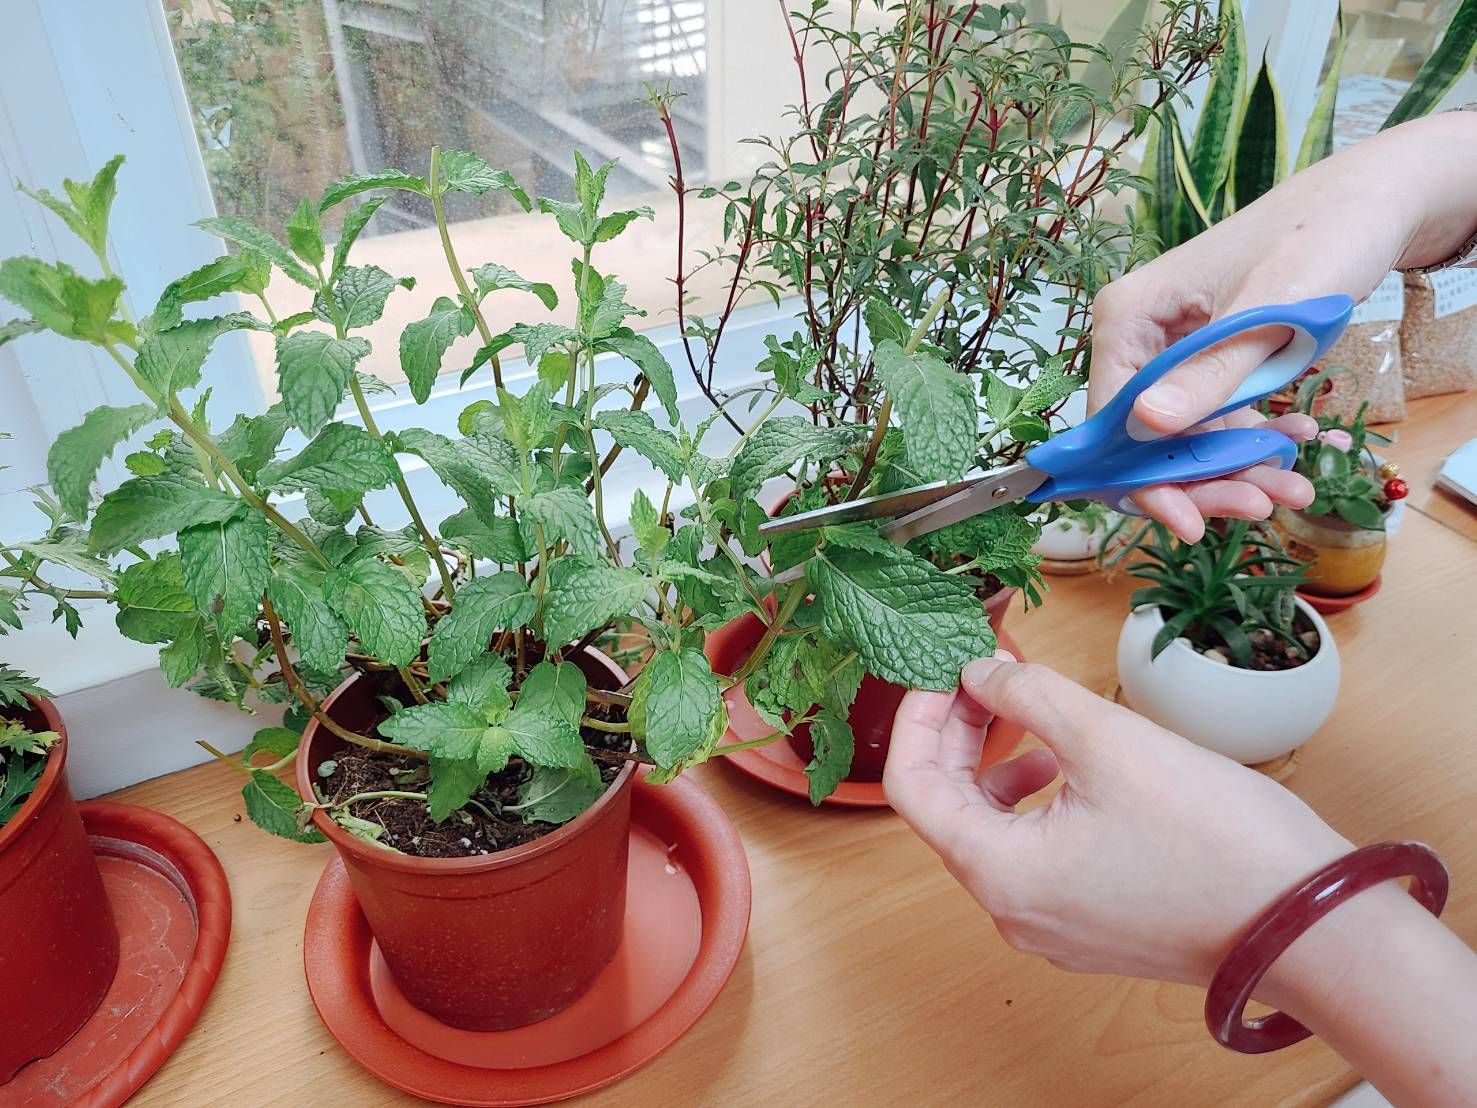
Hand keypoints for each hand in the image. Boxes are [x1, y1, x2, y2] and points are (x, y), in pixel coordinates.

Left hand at [883, 654, 1350, 988]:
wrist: (1313, 926)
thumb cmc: (1216, 838)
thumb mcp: (1106, 740)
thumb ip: (1028, 697)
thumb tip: (980, 673)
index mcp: (1000, 875)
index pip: (912, 788)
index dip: (918, 720)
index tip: (943, 672)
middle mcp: (1013, 913)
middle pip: (948, 810)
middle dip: (957, 734)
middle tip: (983, 676)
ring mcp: (1053, 927)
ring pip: (991, 832)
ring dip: (995, 766)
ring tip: (1026, 712)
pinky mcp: (1092, 926)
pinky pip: (1034, 857)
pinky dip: (1033, 802)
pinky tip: (1065, 765)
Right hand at [1087, 111, 1476, 540]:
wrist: (1371, 206)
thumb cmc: (1320, 237)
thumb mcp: (1269, 310)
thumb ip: (1210, 371)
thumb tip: (1146, 425)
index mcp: (1129, 317)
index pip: (1114, 418)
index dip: (1144, 478)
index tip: (1192, 521)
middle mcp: (1136, 339)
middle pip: (1145, 440)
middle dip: (1200, 481)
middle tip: (1261, 505)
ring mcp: (1170, 353)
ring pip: (1184, 440)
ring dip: (1235, 470)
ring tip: (1293, 484)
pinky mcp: (1206, 364)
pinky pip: (1214, 422)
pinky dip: (1252, 443)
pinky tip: (1295, 446)